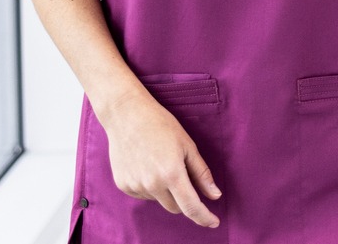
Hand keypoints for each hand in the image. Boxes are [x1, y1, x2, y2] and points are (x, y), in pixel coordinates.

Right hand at [95, 89, 222, 227]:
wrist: (126, 114)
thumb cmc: (160, 125)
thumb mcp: (187, 146)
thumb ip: (202, 173)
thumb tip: (215, 195)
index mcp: (171, 173)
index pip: (191, 207)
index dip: (204, 218)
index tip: (213, 222)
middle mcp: (152, 184)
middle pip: (175, 208)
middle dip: (184, 199)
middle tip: (183, 176)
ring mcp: (135, 186)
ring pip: (159, 200)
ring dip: (164, 190)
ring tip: (159, 162)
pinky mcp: (123, 185)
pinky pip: (143, 194)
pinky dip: (149, 186)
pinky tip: (146, 164)